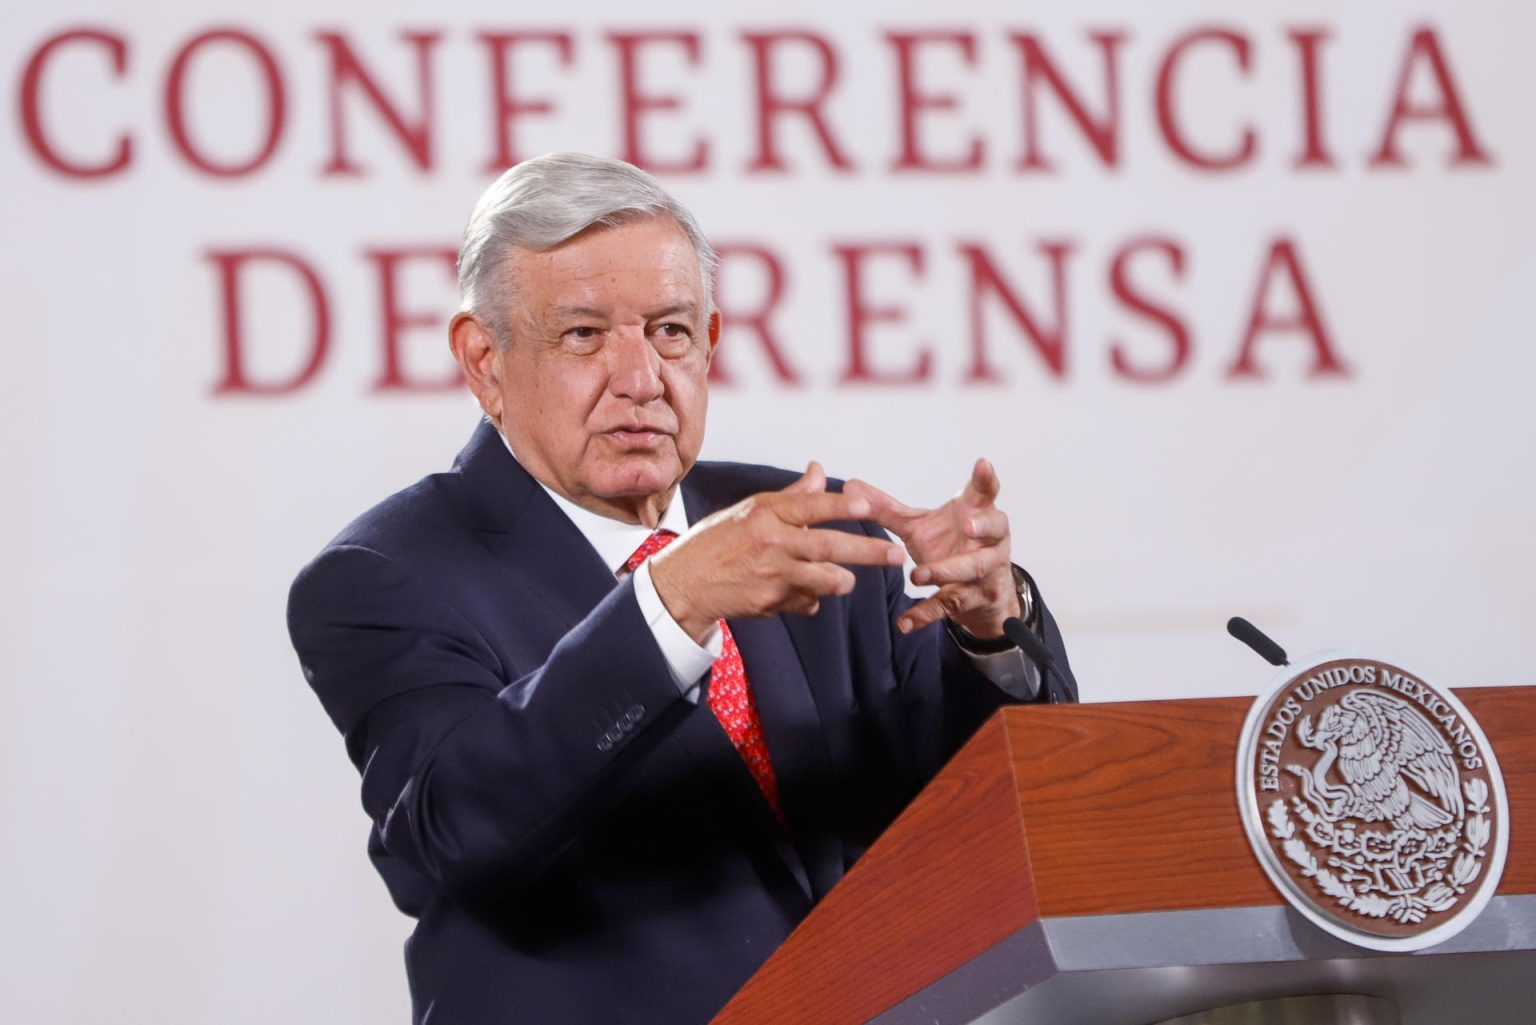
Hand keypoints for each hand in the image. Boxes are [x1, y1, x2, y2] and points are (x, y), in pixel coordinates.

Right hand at [649, 463, 906, 641]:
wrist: (684, 583)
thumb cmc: (719, 541)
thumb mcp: (750, 510)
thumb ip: (792, 496)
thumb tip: (819, 469)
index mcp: (765, 512)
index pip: (810, 505)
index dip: (841, 505)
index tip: (870, 506)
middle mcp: (770, 541)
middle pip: (829, 546)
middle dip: (869, 552)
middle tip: (897, 556)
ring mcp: (770, 574)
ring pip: (824, 579)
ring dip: (841, 580)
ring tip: (848, 580)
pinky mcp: (769, 602)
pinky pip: (806, 602)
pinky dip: (811, 599)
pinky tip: (803, 595)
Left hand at [845, 459, 1018, 639]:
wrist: (980, 595)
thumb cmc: (951, 547)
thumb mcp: (919, 526)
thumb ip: (887, 509)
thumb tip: (850, 488)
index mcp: (976, 514)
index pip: (986, 493)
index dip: (986, 479)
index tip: (982, 464)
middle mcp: (988, 541)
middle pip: (995, 529)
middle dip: (983, 526)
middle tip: (968, 525)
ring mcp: (984, 571)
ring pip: (972, 570)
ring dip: (945, 572)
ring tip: (917, 575)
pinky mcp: (972, 599)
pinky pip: (949, 605)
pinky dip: (925, 613)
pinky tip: (905, 623)